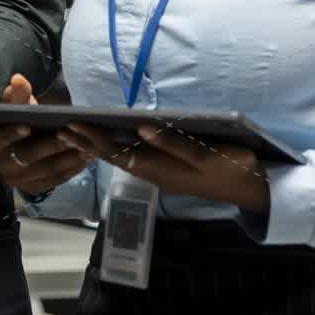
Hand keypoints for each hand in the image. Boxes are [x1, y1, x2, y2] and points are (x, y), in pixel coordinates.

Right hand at [0, 74, 92, 196]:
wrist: (17, 150)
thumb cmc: (17, 122)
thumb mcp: (15, 107)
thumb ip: (17, 94)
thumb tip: (18, 79)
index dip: (11, 133)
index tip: (27, 126)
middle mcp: (1, 163)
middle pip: (27, 157)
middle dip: (49, 146)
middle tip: (69, 134)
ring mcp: (18, 179)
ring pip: (45, 170)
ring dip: (66, 158)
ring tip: (86, 146)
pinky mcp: (35, 187)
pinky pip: (56, 180)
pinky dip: (72, 169)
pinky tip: (86, 157)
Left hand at [60, 122, 270, 214]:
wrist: (252, 189)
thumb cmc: (232, 166)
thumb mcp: (207, 155)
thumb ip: (175, 144)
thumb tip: (141, 128)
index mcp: (162, 170)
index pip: (121, 153)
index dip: (96, 139)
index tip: (74, 125)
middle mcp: (155, 175)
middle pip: (116, 158)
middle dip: (88, 142)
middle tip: (62, 127)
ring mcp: (160, 176)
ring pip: (122, 160)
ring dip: (97, 146)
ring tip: (73, 132)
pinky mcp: (166, 173)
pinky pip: (132, 161)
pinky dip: (114, 151)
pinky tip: (103, 142)